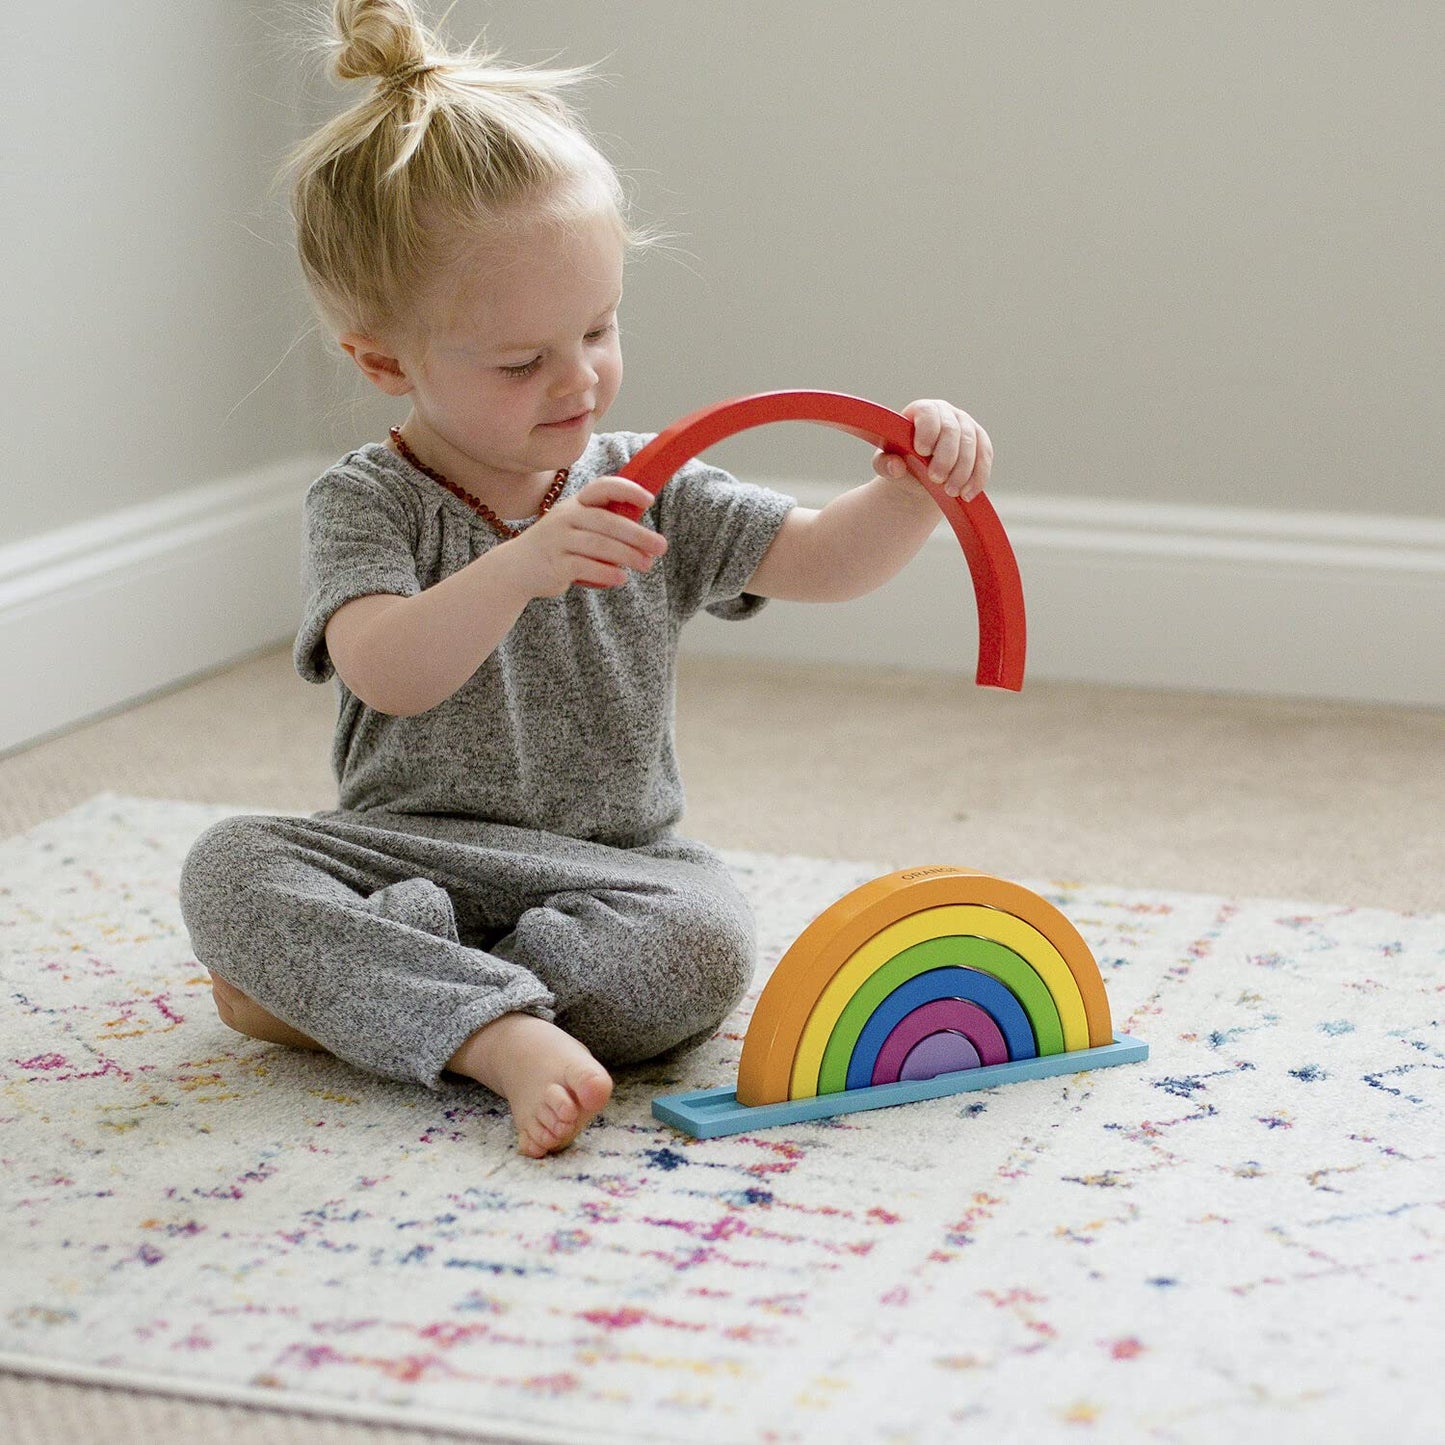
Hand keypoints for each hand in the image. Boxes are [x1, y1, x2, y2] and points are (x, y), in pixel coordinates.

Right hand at [505, 476, 667, 597]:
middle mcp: (566, 517)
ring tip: (646, 564)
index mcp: (575, 504)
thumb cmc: (556, 547)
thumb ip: (604, 526)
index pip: (602, 487)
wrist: (515, 568)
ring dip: (627, 555)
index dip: (627, 490)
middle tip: (660, 546)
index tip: (649, 500)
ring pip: (599, 545)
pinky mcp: (554, 563)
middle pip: (606, 521)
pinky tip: (621, 578)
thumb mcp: (576, 527)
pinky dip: (606, 573)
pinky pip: (585, 566)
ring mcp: (558, 540)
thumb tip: (645, 538)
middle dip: (637, 534)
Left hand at [874, 399, 992, 501]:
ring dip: (963, 470)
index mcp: (922, 411)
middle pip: (953, 430)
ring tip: (950, 491)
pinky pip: (985, 457)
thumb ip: (884, 464)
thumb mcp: (886, 464)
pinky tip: (968, 494)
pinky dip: (978, 477)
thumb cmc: (902, 462)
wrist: (921, 475)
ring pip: (972, 444)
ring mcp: (967, 426)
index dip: (928, 430)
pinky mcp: (981, 443)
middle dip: (946, 457)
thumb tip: (895, 466)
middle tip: (936, 479)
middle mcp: (947, 413)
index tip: (922, 451)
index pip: (928, 413)